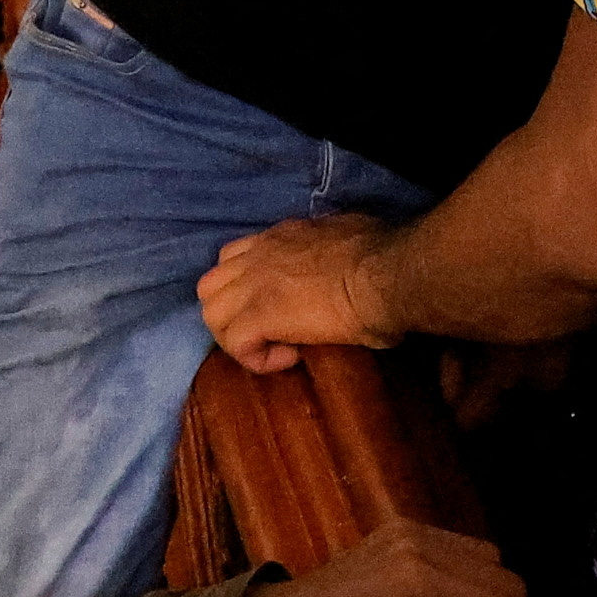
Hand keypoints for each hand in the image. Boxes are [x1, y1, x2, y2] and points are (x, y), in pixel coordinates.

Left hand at [197, 210, 401, 372]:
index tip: (283, 307)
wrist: (385, 277)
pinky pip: (235, 343)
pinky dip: (257, 358)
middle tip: (267, 332)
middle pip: (211, 287)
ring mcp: (255, 284)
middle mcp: (259, 255)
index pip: (235, 257)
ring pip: (212, 314)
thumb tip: (344, 264)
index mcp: (280, 238)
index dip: (246, 288)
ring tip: (273, 348)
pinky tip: (289, 359)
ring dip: (237, 337)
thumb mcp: (349, 240)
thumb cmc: (383, 262)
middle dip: (231, 315)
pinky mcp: (261, 315)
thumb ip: (332, 250)